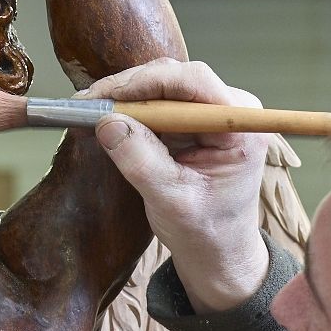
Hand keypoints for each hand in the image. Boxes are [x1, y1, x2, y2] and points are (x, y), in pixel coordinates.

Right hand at [84, 58, 275, 310]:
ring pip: (163, 87)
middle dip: (131, 88)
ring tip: (91, 108)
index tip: (110, 96)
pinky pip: (159, 103)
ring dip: (126, 97)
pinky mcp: (193, 121)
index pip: (195, 83)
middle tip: (89, 101)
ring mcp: (212, 113)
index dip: (149, 83)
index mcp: (241, 128)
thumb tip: (108, 123)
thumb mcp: (171, 201)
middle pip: (176, 78)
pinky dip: (131, 109)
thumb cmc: (207, 232)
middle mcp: (232, 110)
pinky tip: (106, 117)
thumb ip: (141, 161)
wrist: (217, 251)